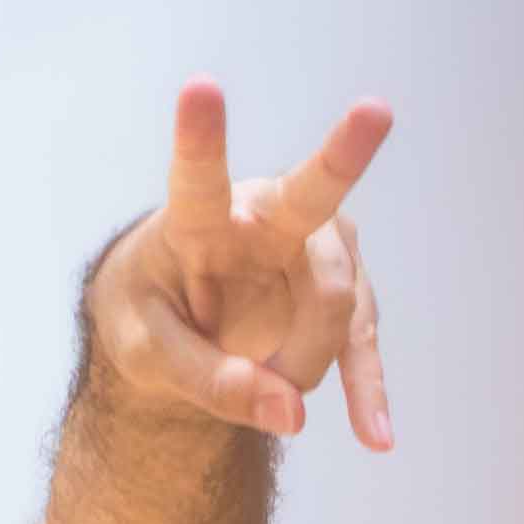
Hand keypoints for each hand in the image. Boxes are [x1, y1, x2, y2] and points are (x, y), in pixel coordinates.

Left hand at [91, 81, 394, 446]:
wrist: (177, 324)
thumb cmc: (151, 317)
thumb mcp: (148, 357)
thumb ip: (209, 381)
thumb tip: (290, 412)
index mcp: (197, 219)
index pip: (196, 177)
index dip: (199, 137)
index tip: (199, 88)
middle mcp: (264, 217)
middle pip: (310, 195)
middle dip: (343, 153)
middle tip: (375, 110)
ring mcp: (315, 251)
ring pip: (335, 305)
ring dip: (300, 363)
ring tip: (263, 392)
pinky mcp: (346, 295)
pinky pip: (363, 346)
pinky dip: (365, 392)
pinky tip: (375, 435)